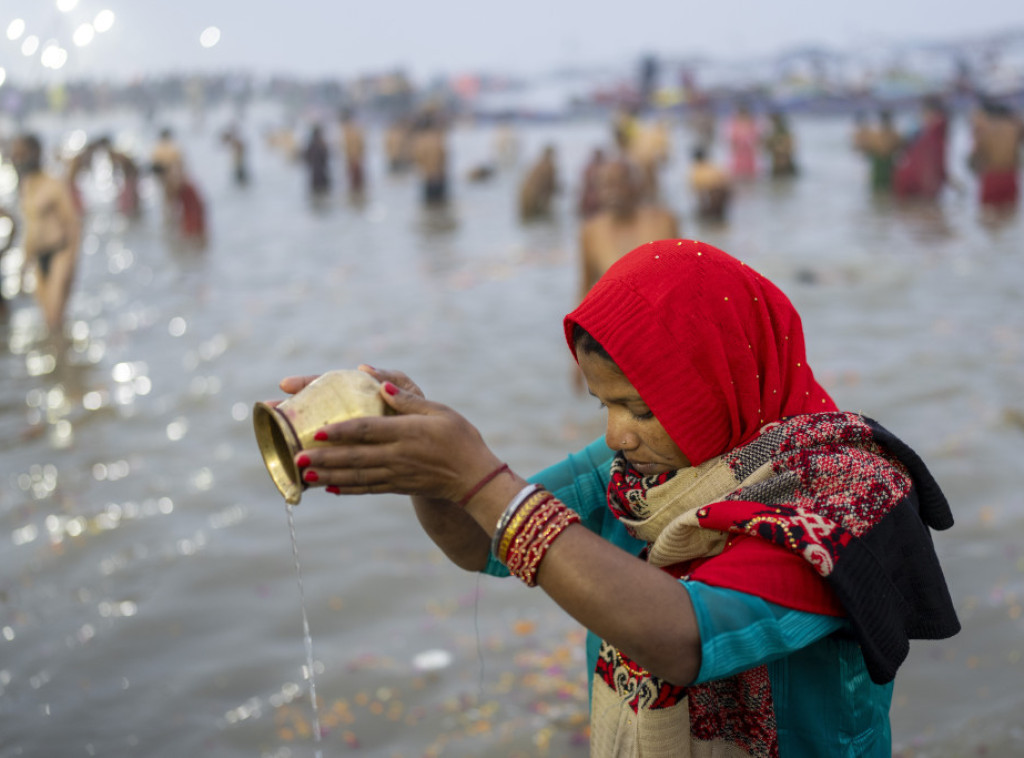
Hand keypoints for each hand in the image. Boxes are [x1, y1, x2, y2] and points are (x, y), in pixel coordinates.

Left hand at [291, 369, 502, 502]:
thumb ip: (408, 400)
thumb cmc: (460, 438)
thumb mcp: (439, 411)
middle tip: (298, 457)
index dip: (342, 431)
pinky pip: (369, 488)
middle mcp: (398, 456)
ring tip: (304, 475)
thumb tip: (380, 385)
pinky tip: (330, 489)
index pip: (368, 430)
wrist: (476, 478)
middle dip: (324, 459)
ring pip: (357, 476)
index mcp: (406, 433)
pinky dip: (348, 489)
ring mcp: (397, 474)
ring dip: (328, 476)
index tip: (319, 431)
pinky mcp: (399, 487)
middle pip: (354, 457)